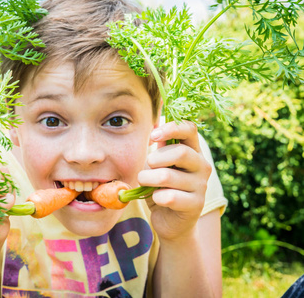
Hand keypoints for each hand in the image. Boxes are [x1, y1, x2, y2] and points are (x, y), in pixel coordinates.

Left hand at [139, 121, 210, 242]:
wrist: (170, 221)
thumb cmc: (161, 188)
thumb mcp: (158, 165)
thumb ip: (158, 147)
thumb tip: (153, 123)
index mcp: (192, 151)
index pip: (190, 129)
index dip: (171, 128)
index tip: (153, 136)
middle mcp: (201, 166)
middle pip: (180, 152)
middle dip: (155, 159)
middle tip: (147, 167)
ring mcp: (201, 186)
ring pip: (168, 176)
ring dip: (148, 179)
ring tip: (145, 182)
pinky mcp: (196, 205)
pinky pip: (170, 197)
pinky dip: (156, 197)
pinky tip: (157, 199)